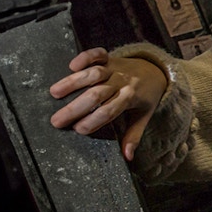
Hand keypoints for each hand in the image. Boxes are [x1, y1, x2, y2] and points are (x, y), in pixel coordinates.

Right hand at [49, 48, 166, 160]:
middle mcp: (122, 83)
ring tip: (54, 93)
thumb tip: (128, 157)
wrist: (156, 71)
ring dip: (73, 82)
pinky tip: (72, 65)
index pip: (109, 111)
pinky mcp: (110, 58)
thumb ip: (134, 136)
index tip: (78, 130)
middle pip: (97, 94)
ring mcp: (115, 69)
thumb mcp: (144, 117)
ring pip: (94, 73)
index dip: (93, 121)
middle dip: (76, 107)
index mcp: (130, 99)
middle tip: (56, 120)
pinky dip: (86, 57)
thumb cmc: (146, 97)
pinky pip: (98, 54)